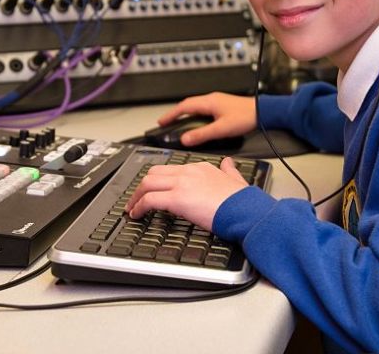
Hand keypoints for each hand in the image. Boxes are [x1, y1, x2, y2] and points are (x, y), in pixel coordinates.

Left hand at [124, 157, 248, 230]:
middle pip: (155, 172)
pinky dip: (139, 207)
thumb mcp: (236, 179)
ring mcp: (182, 183)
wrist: (246, 210)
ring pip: (148, 183)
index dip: (159, 180)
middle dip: (142, 186)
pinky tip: (137, 214)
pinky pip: (150, 199)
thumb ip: (229, 170)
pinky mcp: (178, 198)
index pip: (172, 169)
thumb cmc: (243, 201)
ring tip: (133, 208)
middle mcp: (189, 172)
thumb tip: (228, 163)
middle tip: (137, 198)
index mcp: (201, 167)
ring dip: (136, 196)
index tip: (154, 189)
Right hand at [157, 92, 256, 148]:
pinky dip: (196, 115)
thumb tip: (185, 139)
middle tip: (167, 122)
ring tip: (180, 123)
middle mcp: (211, 99)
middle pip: (188, 105)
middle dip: (176, 114)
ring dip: (186, 114)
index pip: (183, 107)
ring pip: (196, 106)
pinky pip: (203, 108)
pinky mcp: (222, 106)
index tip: (162, 122)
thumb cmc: (246, 117)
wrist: (263, 112)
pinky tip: (198, 123)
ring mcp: (217, 101)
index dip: (171, 115)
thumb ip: (202, 135)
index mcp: (208, 102)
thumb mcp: (221, 129)